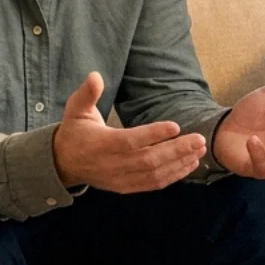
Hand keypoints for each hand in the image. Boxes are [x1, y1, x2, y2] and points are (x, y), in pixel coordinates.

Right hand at [53, 73, 208, 192]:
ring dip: (180, 163)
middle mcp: (112, 165)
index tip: (176, 126)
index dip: (153, 135)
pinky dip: (174, 176)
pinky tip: (189, 164)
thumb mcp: (76, 109)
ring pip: (154, 174)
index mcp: (100, 144)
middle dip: (177, 150)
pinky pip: (153, 184)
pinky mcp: (126, 188)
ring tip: (199, 150)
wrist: (64, 163)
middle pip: (148, 160)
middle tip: (200, 138)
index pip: (130, 141)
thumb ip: (87, 93)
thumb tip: (95, 75)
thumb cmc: (75, 131)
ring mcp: (120, 179)